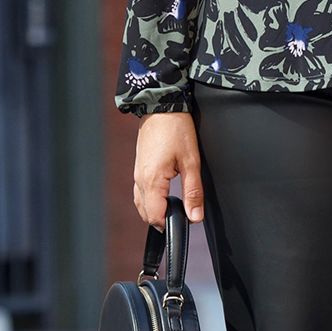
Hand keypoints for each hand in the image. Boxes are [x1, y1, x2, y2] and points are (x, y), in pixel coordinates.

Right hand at [133, 112, 204, 229]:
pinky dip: (150, 199)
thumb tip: (195, 217)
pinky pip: (140, 192)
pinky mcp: (138, 167)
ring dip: (156, 210)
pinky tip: (163, 194)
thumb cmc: (176, 128)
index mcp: (152, 181)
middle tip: (182, 213)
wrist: (161, 106)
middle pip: (146, 214)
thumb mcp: (191, 162)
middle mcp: (140, 180)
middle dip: (163, 219)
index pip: (155, 217)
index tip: (186, 220)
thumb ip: (193, 192)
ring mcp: (137, 173)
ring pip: (141, 204)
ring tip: (174, 206)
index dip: (171, 225)